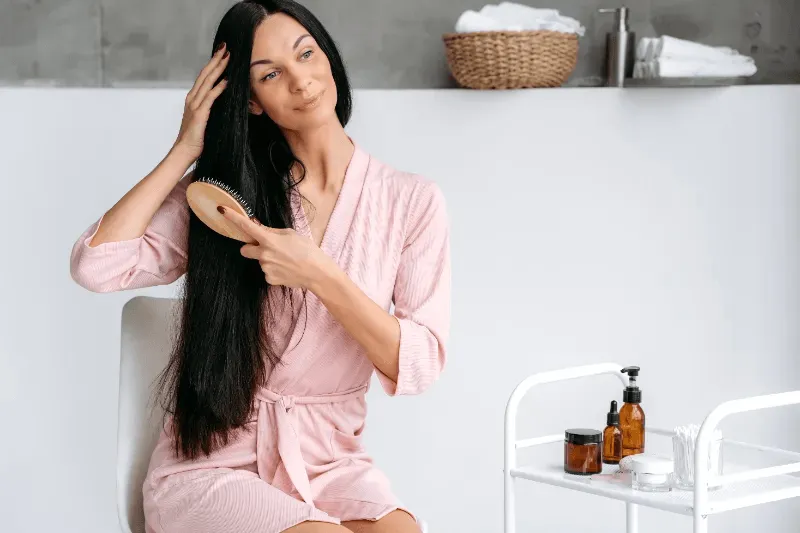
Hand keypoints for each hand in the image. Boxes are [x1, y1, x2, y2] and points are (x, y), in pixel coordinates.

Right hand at [172, 43, 228, 160]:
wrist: (184, 151)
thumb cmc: (196, 139)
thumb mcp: (205, 120)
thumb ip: (210, 109)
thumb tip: (223, 103)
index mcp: (193, 99)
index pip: (204, 77)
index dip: (212, 64)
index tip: (221, 54)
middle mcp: (192, 99)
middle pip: (205, 75)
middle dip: (216, 60)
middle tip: (225, 48)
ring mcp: (195, 105)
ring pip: (207, 82)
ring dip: (218, 69)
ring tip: (227, 58)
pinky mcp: (200, 114)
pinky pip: (210, 97)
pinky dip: (218, 88)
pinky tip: (226, 80)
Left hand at [219, 206, 330, 289]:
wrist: (317, 272)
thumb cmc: (308, 250)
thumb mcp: (291, 234)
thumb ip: (271, 231)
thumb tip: (258, 227)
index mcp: (269, 240)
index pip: (246, 226)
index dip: (233, 217)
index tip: (222, 210)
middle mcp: (264, 254)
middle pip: (245, 249)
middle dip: (251, 247)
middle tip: (267, 247)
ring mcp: (265, 268)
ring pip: (259, 261)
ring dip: (267, 259)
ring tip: (285, 260)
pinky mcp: (269, 279)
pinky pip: (266, 272)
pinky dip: (274, 270)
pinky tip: (286, 269)